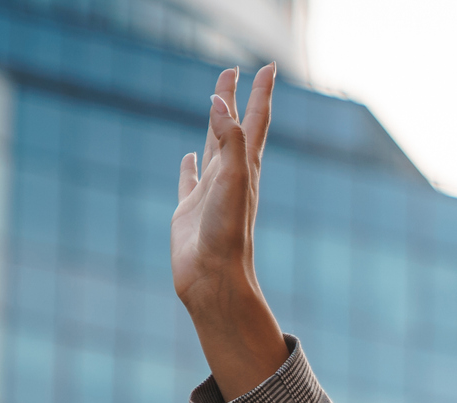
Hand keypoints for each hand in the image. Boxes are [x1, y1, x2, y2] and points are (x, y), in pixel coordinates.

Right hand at [172, 65, 287, 399]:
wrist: (215, 282)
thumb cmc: (228, 235)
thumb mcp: (233, 181)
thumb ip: (230, 140)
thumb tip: (220, 103)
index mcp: (245, 168)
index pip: (255, 121)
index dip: (261, 93)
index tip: (268, 67)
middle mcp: (230, 177)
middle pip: (234, 128)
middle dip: (236, 99)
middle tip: (234, 71)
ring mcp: (210, 194)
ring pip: (212, 149)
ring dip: (213, 125)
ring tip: (213, 103)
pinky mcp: (189, 212)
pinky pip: (189, 181)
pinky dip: (188, 166)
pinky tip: (187, 157)